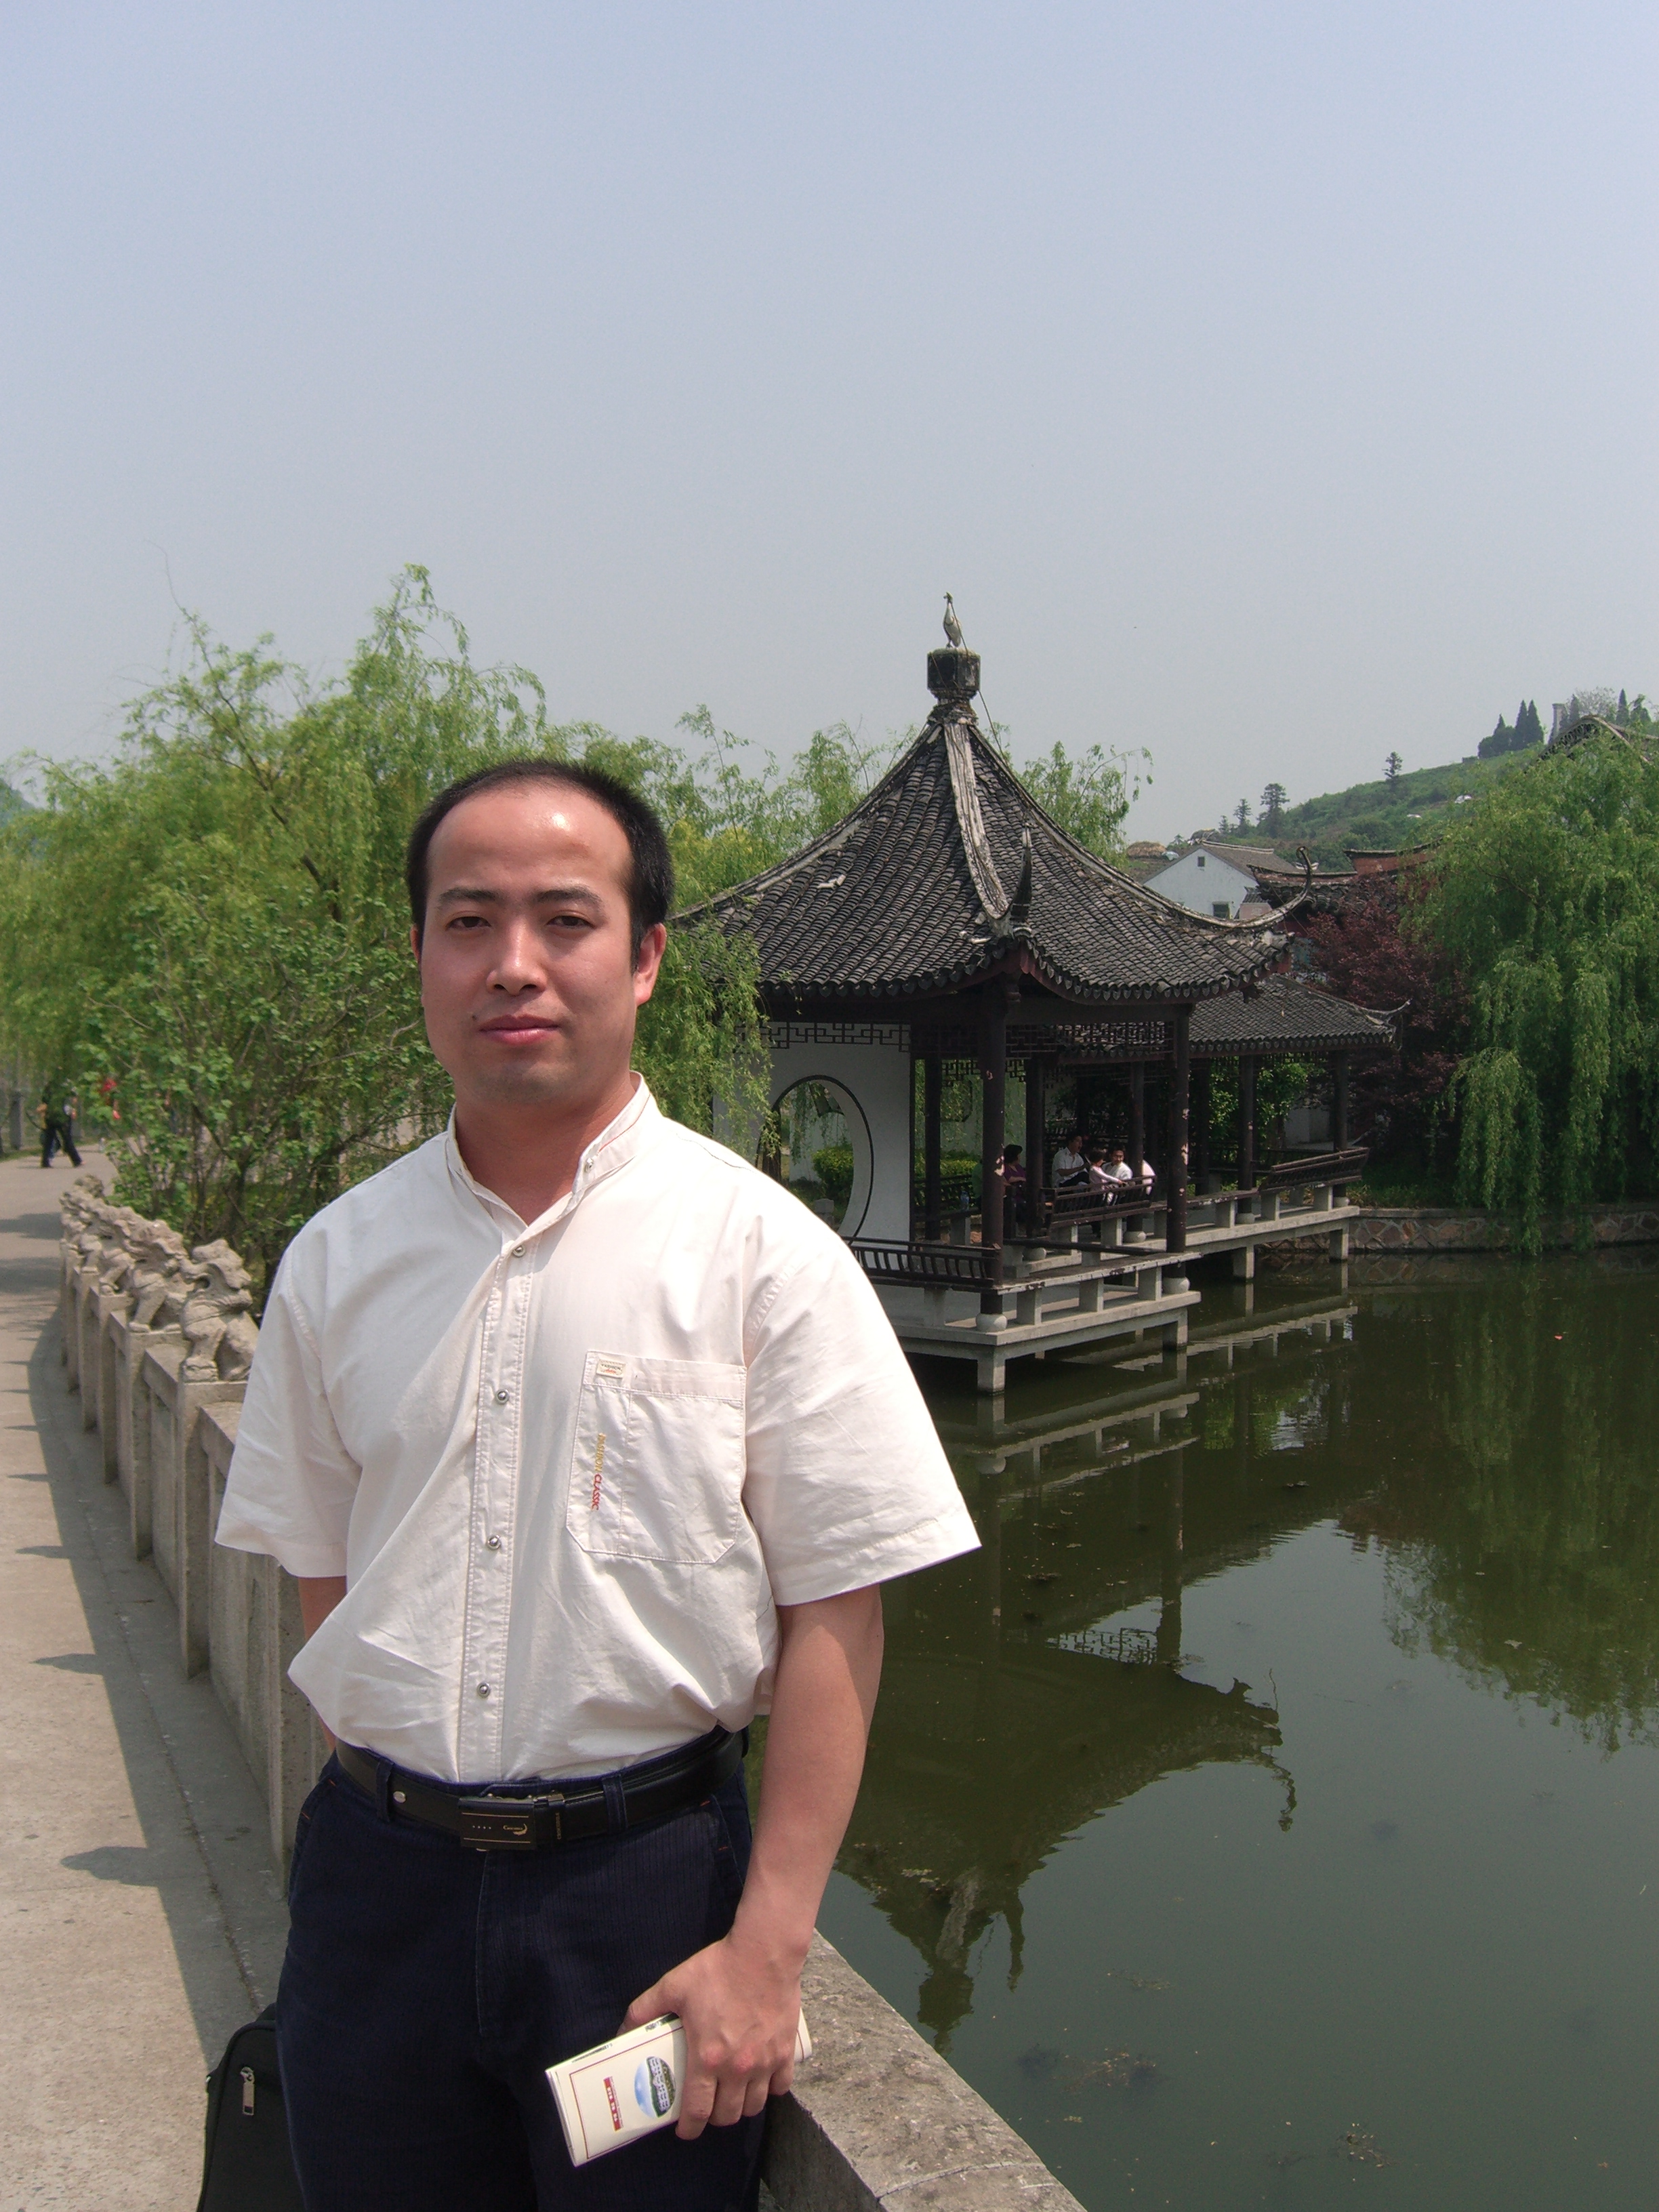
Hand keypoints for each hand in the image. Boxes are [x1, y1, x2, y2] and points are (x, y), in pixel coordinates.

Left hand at [623, 1928, 801, 2137]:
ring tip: (732, 2096)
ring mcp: (765, 2063)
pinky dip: (770, 2090)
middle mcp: (737, 2069)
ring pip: (754, 2106)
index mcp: (708, 2059)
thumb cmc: (718, 1969)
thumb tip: (622, 2030)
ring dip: (741, 2107)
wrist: (763, 1953)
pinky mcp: (786, 2052)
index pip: (697, 2111)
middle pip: (727, 2116)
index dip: (689, 2128)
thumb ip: (644, 2009)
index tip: (684, 2130)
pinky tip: (761, 2080)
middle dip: (713, 2118)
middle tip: (707, 2106)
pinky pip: (781, 2087)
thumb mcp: (674, 1985)